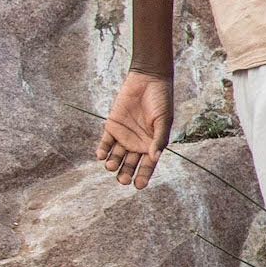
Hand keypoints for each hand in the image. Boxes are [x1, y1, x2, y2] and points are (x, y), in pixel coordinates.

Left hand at [95, 72, 173, 188]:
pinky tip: (101, 156)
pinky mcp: (112, 127)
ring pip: (116, 156)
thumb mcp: (163, 120)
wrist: (147, 81)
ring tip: (111, 166)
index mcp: (152, 144)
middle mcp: (137, 143)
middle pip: (130, 164)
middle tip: (123, 180)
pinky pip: (106, 143)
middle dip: (126, 173)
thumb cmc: (160, 100)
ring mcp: (124, 136)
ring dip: (113, 163)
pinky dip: (103, 150)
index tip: (139, 186)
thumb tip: (155, 157)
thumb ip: (159, 139)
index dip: (144, 176)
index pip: (148, 165)